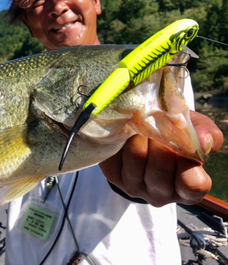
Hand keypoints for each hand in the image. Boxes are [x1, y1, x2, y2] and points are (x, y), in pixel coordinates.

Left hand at [99, 111, 223, 206]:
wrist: (139, 130)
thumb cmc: (173, 134)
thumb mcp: (194, 130)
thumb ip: (207, 134)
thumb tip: (204, 141)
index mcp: (188, 189)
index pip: (193, 185)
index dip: (186, 160)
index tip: (180, 142)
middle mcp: (161, 195)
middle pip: (160, 166)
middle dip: (159, 139)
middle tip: (157, 126)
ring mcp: (135, 188)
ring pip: (137, 156)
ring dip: (139, 135)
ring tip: (141, 129)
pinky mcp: (114, 177)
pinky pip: (118, 153)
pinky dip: (123, 138)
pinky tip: (126, 136)